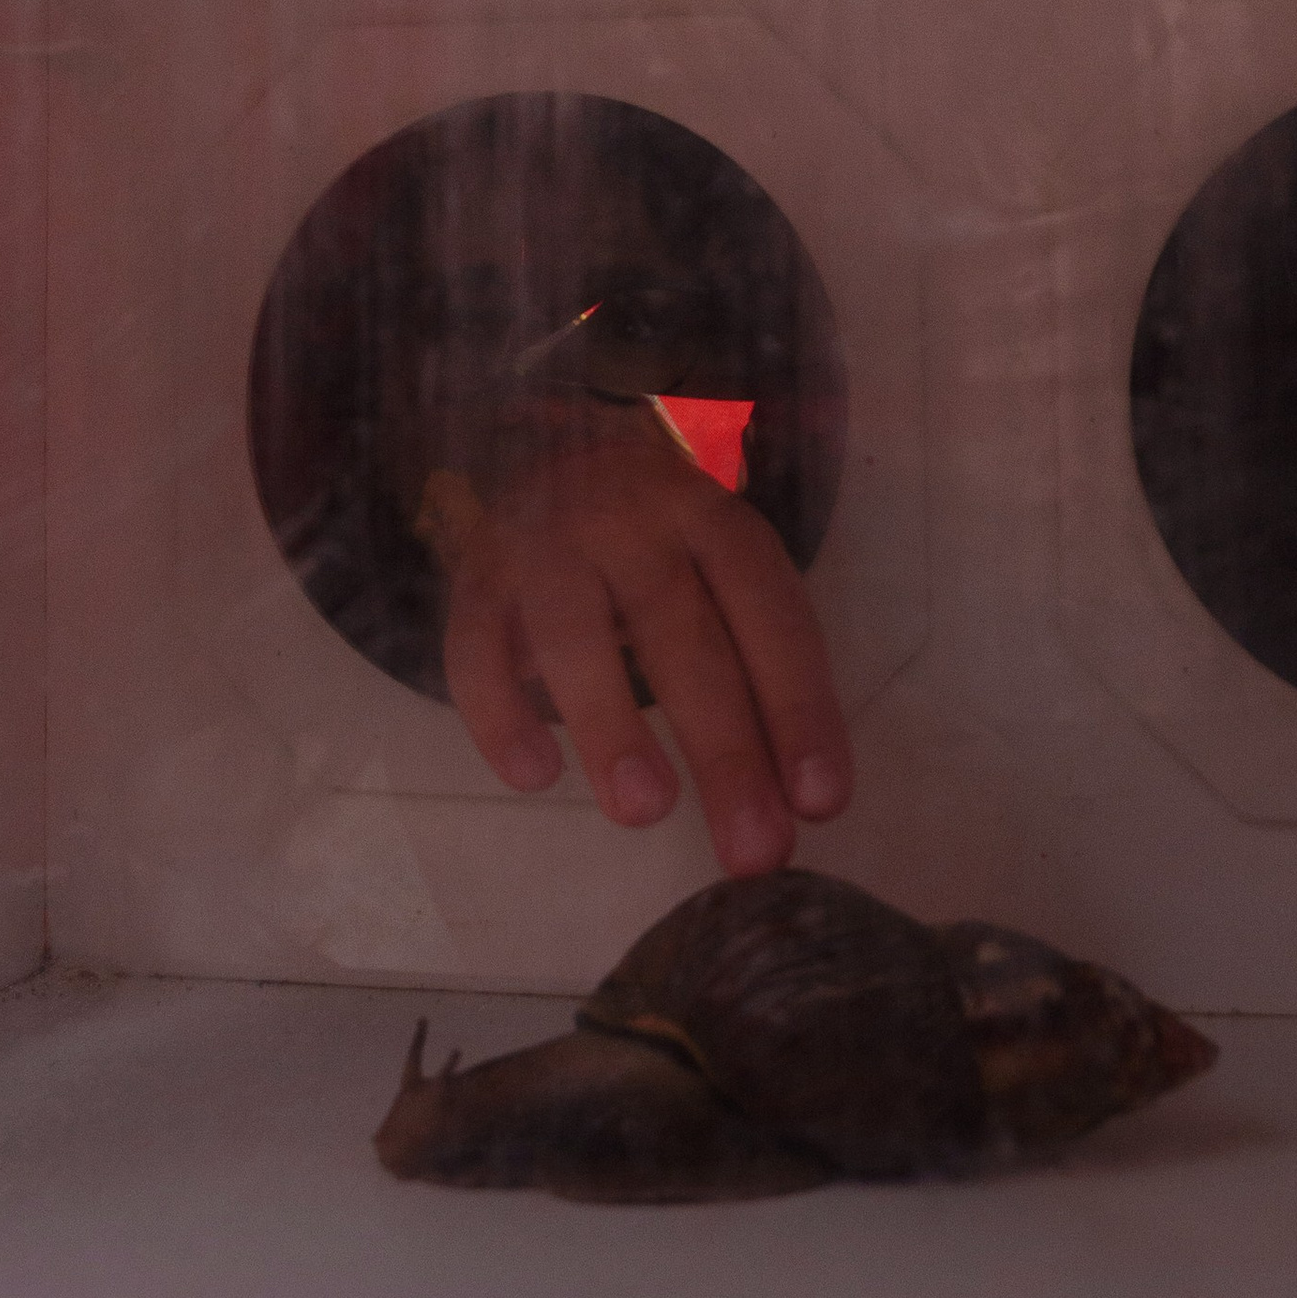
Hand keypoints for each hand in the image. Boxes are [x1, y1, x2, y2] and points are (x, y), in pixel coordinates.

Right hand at [435, 400, 851, 878]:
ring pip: (574, 632)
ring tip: (645, 812)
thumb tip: (802, 800)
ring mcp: (547, 544)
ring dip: (613, 724)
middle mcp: (631, 520)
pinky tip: (534, 773)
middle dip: (723, 747)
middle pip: (680, 632)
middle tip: (752, 851)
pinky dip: (499, 712)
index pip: (766, 608)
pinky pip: (476, 646)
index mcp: (710, 517)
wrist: (550, 446)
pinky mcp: (476, 578)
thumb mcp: (717, 570)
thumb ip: (756, 666)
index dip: (798, 702)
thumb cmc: (656, 540)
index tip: (820, 802)